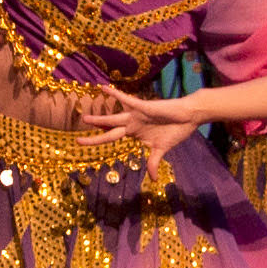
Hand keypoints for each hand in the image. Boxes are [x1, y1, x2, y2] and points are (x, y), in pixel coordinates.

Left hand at [74, 84, 203, 163]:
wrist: (189, 118)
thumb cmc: (175, 131)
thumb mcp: (161, 150)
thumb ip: (153, 162)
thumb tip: (153, 179)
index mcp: (134, 134)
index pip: (112, 138)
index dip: (99, 140)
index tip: (85, 144)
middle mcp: (131, 124)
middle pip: (108, 131)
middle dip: (94, 137)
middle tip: (77, 141)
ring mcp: (136, 116)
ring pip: (114, 118)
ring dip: (100, 119)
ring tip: (84, 118)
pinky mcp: (143, 107)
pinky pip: (126, 100)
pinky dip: (115, 95)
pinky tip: (103, 88)